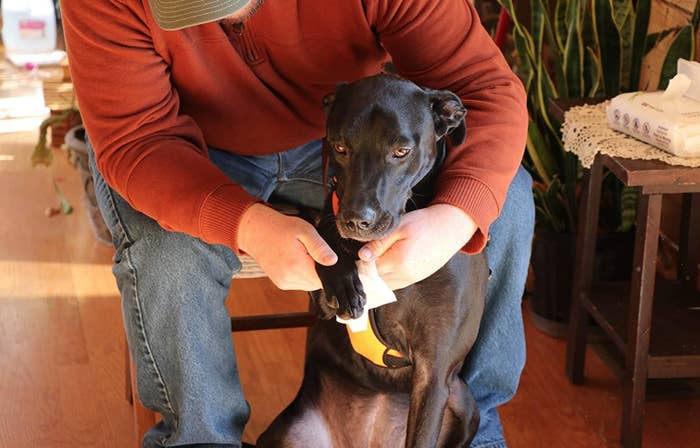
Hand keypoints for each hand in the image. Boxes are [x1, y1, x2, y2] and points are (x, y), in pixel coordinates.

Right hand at [237, 203, 337, 289]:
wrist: (255, 231)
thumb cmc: (279, 228)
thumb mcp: (305, 230)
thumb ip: (320, 247)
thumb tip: (333, 261)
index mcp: (296, 267)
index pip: (324, 280)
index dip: (330, 269)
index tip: (325, 256)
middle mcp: (289, 279)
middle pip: (317, 283)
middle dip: (319, 269)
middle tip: (312, 251)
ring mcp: (284, 283)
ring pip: (309, 284)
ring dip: (311, 272)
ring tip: (302, 254)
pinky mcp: (281, 283)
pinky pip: (299, 283)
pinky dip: (302, 274)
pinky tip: (296, 259)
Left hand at [358, 204, 476, 289]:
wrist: (451, 228)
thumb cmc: (425, 223)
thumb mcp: (399, 226)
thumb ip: (378, 243)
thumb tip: (361, 256)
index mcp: (399, 262)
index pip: (368, 271)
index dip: (358, 263)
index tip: (352, 254)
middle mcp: (404, 276)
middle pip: (374, 281)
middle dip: (364, 271)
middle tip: (361, 256)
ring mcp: (410, 279)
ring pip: (383, 284)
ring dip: (375, 275)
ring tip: (372, 258)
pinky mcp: (414, 279)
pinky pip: (393, 283)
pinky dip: (385, 276)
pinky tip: (384, 262)